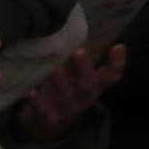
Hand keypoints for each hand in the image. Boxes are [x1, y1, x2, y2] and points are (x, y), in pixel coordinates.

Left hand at [9, 38, 123, 138]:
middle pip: (88, 84)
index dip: (117, 63)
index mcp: (94, 84)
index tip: (118, 46)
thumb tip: (87, 25)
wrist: (48, 123)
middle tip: (78, 52)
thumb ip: (80, 55)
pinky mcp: (48, 118)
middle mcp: (84, 97)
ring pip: (66, 96)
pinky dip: (37, 102)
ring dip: (60, 82)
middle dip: (83, 68)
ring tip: (54, 69)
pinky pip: (43, 111)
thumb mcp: (76, 73)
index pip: (112, 75)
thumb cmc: (64, 87)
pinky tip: (30, 92)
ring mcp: (67, 109)